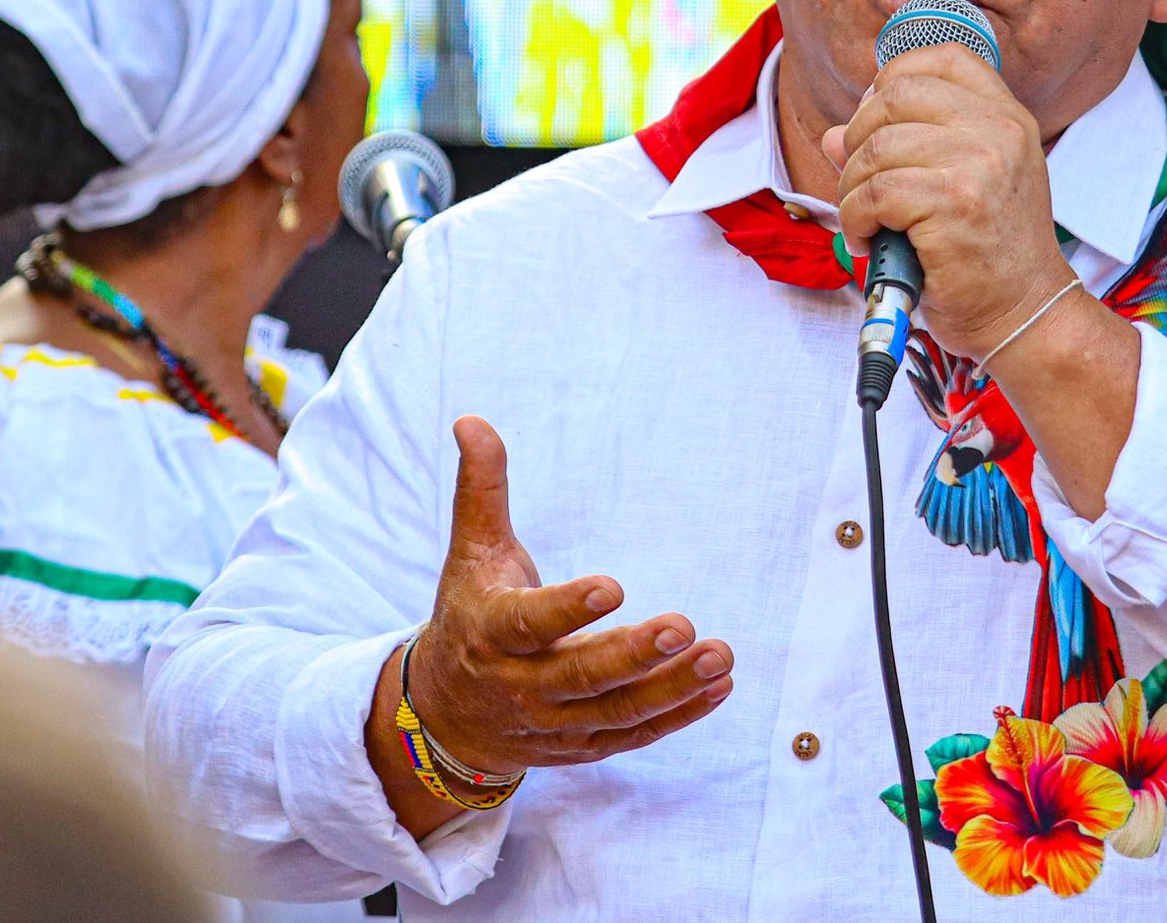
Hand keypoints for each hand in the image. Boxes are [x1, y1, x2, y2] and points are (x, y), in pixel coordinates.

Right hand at [406, 417, 733, 778]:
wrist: (445, 715)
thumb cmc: (470, 614)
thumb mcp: (470, 553)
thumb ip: (481, 490)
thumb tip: (470, 419)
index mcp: (490, 633)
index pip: (529, 624)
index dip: (568, 610)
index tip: (614, 587)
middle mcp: (521, 687)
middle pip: (581, 677)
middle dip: (633, 655)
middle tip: (684, 626)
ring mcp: (554, 724)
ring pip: (616, 712)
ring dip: (671, 688)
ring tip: (720, 656)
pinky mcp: (582, 746)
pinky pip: (634, 735)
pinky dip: (678, 716)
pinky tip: (719, 686)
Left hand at [826, 43, 1074, 361]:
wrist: (1024, 312)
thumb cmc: (988, 254)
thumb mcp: (962, 184)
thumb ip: (905, 147)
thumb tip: (835, 136)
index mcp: (1006, 116)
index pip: (940, 60)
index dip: (891, 81)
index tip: (875, 122)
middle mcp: (999, 130)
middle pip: (895, 96)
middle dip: (858, 138)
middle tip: (860, 182)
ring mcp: (981, 164)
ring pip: (876, 147)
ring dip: (851, 188)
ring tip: (865, 220)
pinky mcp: (956, 202)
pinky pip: (874, 193)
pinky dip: (855, 219)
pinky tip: (869, 240)